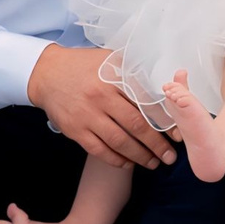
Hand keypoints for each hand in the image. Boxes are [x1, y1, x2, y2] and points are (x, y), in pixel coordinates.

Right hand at [27, 44, 174, 169]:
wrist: (47, 73)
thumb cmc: (85, 66)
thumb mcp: (111, 60)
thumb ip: (135, 72)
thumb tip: (165, 85)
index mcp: (115, 76)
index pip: (147, 101)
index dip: (165, 120)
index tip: (178, 134)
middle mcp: (102, 96)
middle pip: (136, 125)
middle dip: (157, 144)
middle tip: (171, 156)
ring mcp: (87, 115)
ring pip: (120, 141)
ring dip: (140, 156)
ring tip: (154, 163)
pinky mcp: (75, 130)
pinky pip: (100, 150)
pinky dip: (117, 160)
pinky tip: (129, 163)